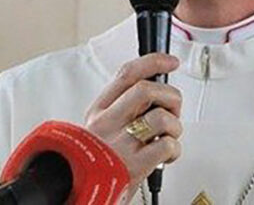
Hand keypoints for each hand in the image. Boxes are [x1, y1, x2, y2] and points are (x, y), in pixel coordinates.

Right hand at [84, 53, 182, 199]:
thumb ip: (122, 108)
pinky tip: (166, 155)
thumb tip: (157, 91)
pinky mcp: (133, 167)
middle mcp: (108, 123)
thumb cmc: (95, 162)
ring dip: (175, 126)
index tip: (170, 62)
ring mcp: (121, 144)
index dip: (153, 62)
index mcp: (100, 110)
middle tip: (172, 108)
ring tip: (168, 136)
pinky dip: (174, 149)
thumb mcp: (100, 128)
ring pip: (160, 117)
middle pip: (146, 90)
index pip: (127, 74)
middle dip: (170, 95)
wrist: (78, 193)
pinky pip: (166, 145)